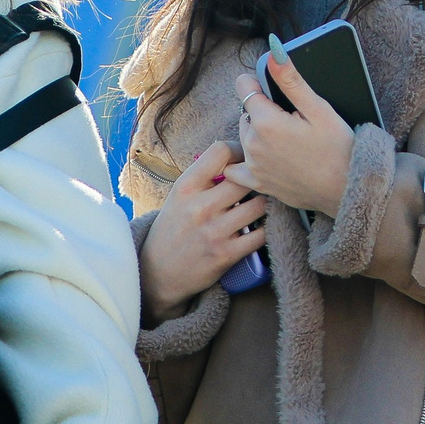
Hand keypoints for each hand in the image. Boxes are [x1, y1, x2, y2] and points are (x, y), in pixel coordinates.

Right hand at [140, 139, 266, 321]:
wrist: (157, 273)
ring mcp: (214, 231)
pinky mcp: (227, 254)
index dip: (238, 151)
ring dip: (265, 204)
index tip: (243, 160)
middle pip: (245, 179)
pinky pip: (262, 234)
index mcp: (185, 187)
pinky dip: (266, 228)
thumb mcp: (178, 198)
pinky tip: (262, 226)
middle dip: (257, 180)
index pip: (220, 151)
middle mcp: (199, 207)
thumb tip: (240, 161)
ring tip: (262, 204)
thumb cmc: (173, 229)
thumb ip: (204, 179)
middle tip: (262, 184)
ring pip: (259, 205)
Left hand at [224, 47, 354, 214]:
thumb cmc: (338, 147)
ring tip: (287, 140)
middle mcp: (253, 144)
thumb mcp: (319, 108)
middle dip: (262, 110)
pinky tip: (261, 157)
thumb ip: (290, 80)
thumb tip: (272, 53)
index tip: (272, 89)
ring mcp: (253, 165)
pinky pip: (236, 169)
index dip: (257, 83)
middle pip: (245, 112)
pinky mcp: (257, 183)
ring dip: (257, 133)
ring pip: (244, 136)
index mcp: (265, 122)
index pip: (244, 86)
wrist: (347, 187)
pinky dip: (244, 160)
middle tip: (290, 119)